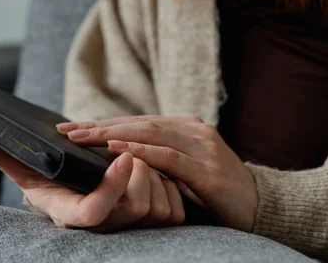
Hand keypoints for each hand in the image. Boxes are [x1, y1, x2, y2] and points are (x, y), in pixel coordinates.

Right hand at [0, 132, 184, 231]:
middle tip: (129, 152)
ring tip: (140, 162)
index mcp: (71, 214)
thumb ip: (3, 157)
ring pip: (159, 207)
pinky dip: (172, 188)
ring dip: (156, 176)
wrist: (81, 199)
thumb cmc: (54, 183)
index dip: (109, 187)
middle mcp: (103, 228)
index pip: (92, 215)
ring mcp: (131, 231)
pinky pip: (175, 211)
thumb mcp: (27, 170)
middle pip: (136, 207)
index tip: (120, 155)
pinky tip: (158, 174)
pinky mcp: (154, 227)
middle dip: (138, 171)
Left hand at [57, 116, 257, 231]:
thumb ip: (159, 158)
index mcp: (186, 127)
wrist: (260, 205)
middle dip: (100, 126)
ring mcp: (201, 146)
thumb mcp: (184, 169)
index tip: (74, 127)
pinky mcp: (206, 168)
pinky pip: (168, 156)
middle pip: (138, 123)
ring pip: (149, 133)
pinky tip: (117, 151)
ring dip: (112, 135)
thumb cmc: (216, 190)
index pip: (138, 122)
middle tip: (67, 129)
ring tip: (82, 138)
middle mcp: (193, 129)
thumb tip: (118, 157)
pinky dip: (141, 152)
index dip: (104, 123)